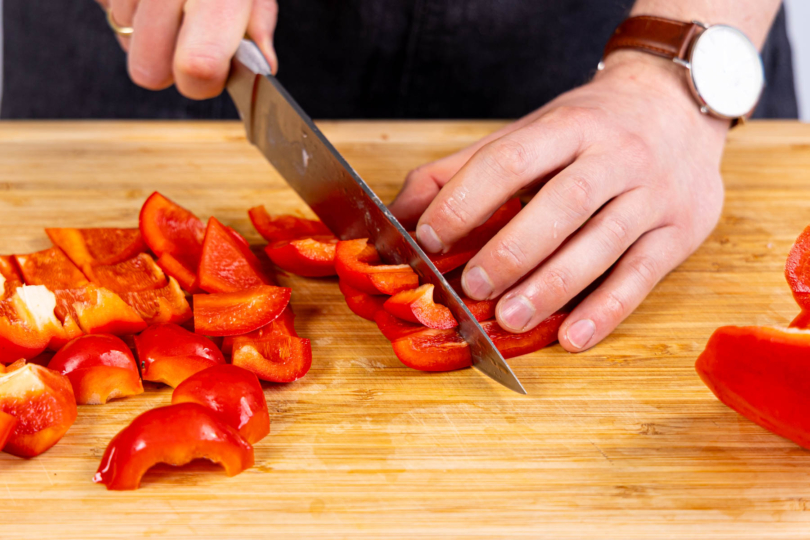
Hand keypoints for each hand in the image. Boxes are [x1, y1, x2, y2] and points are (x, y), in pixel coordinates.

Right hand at [95, 0, 277, 98]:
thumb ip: (258, 24)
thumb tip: (263, 66)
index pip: (197, 67)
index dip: (203, 81)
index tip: (213, 71)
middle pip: (148, 71)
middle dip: (169, 65)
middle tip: (190, 37)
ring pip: (124, 40)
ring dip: (148, 30)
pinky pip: (107, 9)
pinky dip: (129, 5)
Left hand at [389, 51, 727, 351]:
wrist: (677, 104)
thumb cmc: (587, 128)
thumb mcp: (528, 132)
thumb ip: (462, 171)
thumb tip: (399, 216)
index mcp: (568, 126)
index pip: (511, 159)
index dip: (467, 199)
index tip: (429, 236)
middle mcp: (616, 154)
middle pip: (563, 203)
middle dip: (513, 249)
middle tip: (472, 287)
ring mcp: (653, 193)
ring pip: (602, 243)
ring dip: (552, 286)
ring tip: (510, 318)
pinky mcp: (680, 231)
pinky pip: (642, 275)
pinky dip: (606, 310)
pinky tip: (572, 337)